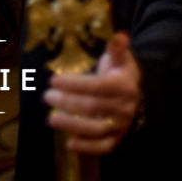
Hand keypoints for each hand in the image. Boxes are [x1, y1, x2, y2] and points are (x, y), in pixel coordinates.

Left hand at [43, 32, 141, 154]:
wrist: (134, 93)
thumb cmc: (119, 72)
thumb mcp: (119, 57)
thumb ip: (117, 48)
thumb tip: (118, 35)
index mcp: (124, 86)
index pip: (98, 86)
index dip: (75, 84)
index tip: (54, 80)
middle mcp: (124, 107)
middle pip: (93, 107)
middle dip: (68, 102)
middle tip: (46, 96)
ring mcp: (121, 124)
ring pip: (96, 128)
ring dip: (72, 125)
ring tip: (51, 118)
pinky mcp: (117, 138)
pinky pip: (104, 146)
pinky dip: (87, 147)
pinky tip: (69, 143)